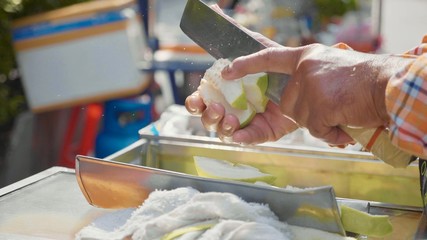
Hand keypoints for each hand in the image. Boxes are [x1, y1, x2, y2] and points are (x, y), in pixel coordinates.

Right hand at [185, 5, 297, 144]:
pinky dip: (239, 137)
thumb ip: (233, 30)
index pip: (201, 101)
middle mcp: (232, 107)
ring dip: (221, 125)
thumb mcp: (254, 45)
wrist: (305, 78)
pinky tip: (238, 133)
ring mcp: (246, 121)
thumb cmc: (275, 62)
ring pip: (222, 131)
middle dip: (207, 116)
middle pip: (208, 118)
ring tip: (230, 117)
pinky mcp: (262, 132)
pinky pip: (246, 139)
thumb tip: (213, 9)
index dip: (195, 102)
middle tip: (216, 107)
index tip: (196, 100)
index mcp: (225, 91)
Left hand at [221, 43, 412, 144]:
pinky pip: (316, 130)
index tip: (228, 69)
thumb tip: (296, 92)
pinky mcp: (317, 107)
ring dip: (321, 122)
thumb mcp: (330, 66)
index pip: (268, 58)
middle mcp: (303, 69)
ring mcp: (309, 87)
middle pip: (288, 103)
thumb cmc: (364, 79)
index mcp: (305, 57)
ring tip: (343, 111)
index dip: (247, 63)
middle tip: (332, 106)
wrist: (389, 85)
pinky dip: (332, 133)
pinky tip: (345, 122)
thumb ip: (309, 76)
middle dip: (307, 112)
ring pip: (301, 118)